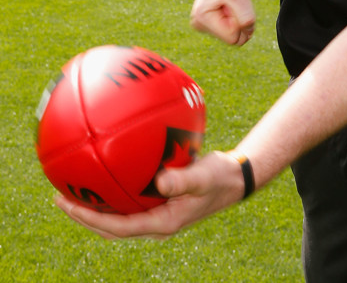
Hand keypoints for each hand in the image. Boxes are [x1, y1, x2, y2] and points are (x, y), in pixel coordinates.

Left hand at [55, 151, 245, 239]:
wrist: (234, 177)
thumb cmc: (220, 176)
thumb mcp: (203, 176)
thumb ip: (183, 179)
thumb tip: (160, 180)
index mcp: (162, 223)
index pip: (118, 228)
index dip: (91, 219)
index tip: (69, 205)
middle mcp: (155, 222)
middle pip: (110, 226)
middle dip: (84, 215)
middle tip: (60, 197)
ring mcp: (156, 213)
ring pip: (117, 215)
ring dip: (95, 205)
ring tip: (74, 188)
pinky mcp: (159, 202)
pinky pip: (129, 200)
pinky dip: (113, 191)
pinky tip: (106, 171)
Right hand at [190, 0, 254, 45]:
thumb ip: (246, 18)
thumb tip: (247, 34)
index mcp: (201, 18)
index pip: (232, 38)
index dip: (241, 22)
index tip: (236, 3)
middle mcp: (200, 23)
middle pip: (233, 37)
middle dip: (239, 20)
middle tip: (234, 0)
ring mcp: (206, 22)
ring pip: (234, 32)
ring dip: (239, 16)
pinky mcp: (213, 19)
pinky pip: (233, 26)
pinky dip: (237, 14)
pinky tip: (231, 0)